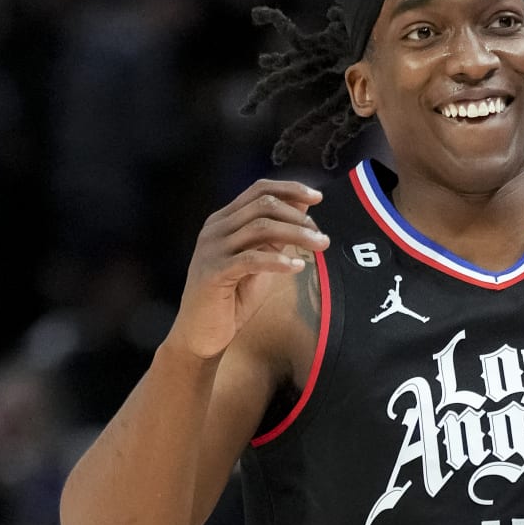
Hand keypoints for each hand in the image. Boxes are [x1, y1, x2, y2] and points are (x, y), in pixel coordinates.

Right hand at [171, 179, 328, 360]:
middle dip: (298, 216)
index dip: (290, 189)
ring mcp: (212, 249)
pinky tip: (296, 266)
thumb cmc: (231, 300)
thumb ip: (275, 237)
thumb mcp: (260, 262)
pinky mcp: (213, 272)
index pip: (259, 190)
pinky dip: (278, 260)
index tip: (317, 197)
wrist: (202, 335)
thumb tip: (302, 210)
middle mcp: (215, 228)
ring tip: (319, 247)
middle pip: (263, 205)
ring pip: (260, 227)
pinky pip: (251, 259)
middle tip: (320, 235)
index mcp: (224, 221)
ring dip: (296, 235)